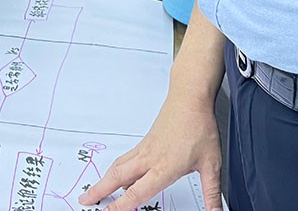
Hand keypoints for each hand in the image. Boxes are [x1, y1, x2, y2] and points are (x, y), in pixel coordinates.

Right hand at [79, 91, 222, 210]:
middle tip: (85, 201)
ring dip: (104, 180)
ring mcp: (145, 149)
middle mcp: (150, 159)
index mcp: (164, 167)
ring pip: (118, 167)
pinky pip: (125, 159)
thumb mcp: (212, 164)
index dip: (120, 206)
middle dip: (99, 191)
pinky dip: (114, 170)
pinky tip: (116, 176)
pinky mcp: (145, 143)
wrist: (189, 98)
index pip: (137, 193)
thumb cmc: (200, 126)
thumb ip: (212, 193)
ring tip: (94, 191)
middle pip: (117, 178)